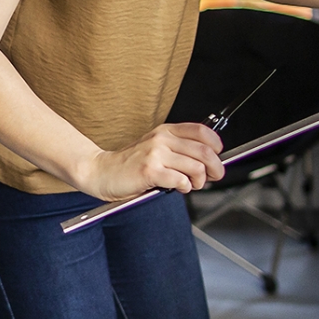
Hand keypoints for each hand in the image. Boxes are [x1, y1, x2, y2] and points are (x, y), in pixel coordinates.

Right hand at [73, 123, 223, 199]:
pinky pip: (181, 180)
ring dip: (199, 181)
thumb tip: (207, 160)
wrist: (101, 172)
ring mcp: (155, 154)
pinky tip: (178, 187)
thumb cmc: (129, 164)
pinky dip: (185, 187)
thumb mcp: (155, 148)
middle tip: (213, 177)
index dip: (216, 145)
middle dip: (216, 168)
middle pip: (205, 151)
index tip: (218, 156)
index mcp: (165, 131)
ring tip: (190, 184)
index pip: (202, 131)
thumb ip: (177, 150)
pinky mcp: (150, 171)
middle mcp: (162, 139)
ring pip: (196, 167)